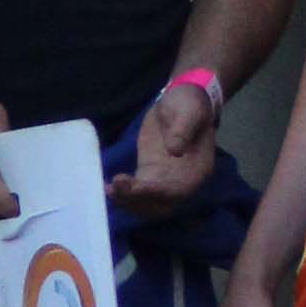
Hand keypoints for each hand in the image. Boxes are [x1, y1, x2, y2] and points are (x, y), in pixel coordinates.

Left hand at [111, 83, 221, 212]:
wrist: (181, 101)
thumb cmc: (189, 105)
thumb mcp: (189, 111)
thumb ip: (183, 130)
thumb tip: (175, 150)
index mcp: (197, 170)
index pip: (177, 191)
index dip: (156, 193)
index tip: (135, 187)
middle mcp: (182, 182)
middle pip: (160, 205)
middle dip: (137, 202)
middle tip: (115, 189)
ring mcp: (165, 180)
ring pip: (146, 204)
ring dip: (127, 202)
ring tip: (109, 190)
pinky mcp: (149, 175)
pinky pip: (136, 193)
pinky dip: (123, 195)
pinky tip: (108, 188)